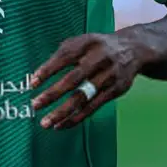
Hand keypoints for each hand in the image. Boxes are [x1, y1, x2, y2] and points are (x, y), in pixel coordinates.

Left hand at [30, 32, 149, 129]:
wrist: (133, 49)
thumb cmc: (97, 47)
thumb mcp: (81, 42)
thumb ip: (61, 55)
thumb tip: (38, 76)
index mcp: (87, 44)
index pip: (65, 57)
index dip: (48, 70)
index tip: (32, 83)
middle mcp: (99, 59)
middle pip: (73, 79)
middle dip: (53, 94)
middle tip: (35, 105)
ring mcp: (108, 76)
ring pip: (83, 98)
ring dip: (63, 112)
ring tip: (46, 123)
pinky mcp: (115, 91)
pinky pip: (93, 107)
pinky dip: (76, 118)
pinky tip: (61, 125)